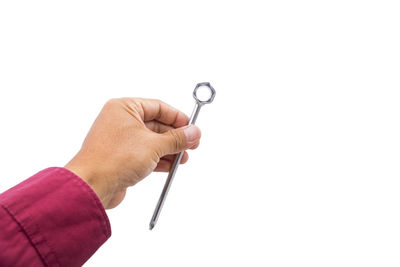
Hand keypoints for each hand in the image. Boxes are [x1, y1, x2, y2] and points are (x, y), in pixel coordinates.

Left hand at [65, 98, 200, 208]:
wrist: (91, 186)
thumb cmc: (113, 159)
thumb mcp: (154, 145)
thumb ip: (177, 138)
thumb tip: (193, 133)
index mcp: (124, 108)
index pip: (158, 107)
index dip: (178, 117)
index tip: (192, 127)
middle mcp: (121, 121)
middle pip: (156, 125)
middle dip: (175, 136)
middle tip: (192, 144)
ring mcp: (120, 140)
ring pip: (152, 141)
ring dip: (169, 150)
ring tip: (183, 157)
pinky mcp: (121, 157)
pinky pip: (145, 154)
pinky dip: (159, 159)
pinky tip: (171, 165)